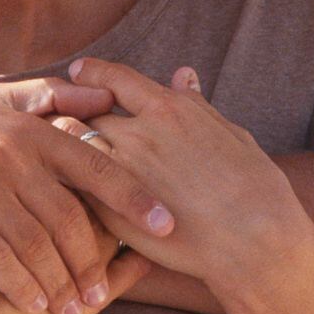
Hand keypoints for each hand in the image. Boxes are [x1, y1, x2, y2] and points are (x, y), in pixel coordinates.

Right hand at [0, 78, 173, 313]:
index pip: (96, 165)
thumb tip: (106, 96)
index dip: (136, 198)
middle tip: (102, 293)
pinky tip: (35, 305)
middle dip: (92, 261)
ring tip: (75, 308)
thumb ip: (49, 102)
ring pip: (37, 244)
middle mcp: (9, 150)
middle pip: (70, 217)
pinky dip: (21, 285)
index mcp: (30, 127)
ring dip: (60, 283)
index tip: (168, 227)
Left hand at [68, 59, 313, 295]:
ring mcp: (122, 171)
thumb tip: (183, 74)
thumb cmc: (255, 188)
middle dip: (71, 113)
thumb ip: (199, 105)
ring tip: (57, 156)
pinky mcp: (112, 209)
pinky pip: (75, 187)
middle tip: (57, 119)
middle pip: (84, 111)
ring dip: (63, 147)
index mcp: (170, 110)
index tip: (78, 73)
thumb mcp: (232, 134)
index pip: (114, 78)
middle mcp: (140, 133)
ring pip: (70, 145)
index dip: (92, 73)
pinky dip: (68, 183)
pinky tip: (68, 191)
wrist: (257, 240)